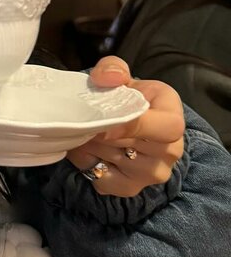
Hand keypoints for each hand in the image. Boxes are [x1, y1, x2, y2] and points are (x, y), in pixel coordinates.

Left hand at [66, 56, 185, 196]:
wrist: (126, 122)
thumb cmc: (126, 97)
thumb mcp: (120, 75)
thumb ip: (112, 68)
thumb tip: (107, 78)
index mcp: (173, 117)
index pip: (166, 127)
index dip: (134, 126)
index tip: (104, 125)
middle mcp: (171, 149)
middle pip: (130, 144)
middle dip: (101, 131)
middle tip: (82, 120)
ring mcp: (154, 173)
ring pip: (114, 160)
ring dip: (92, 146)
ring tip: (86, 132)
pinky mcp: (132, 188)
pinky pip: (103, 180)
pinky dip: (88, 164)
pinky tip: (89, 150)